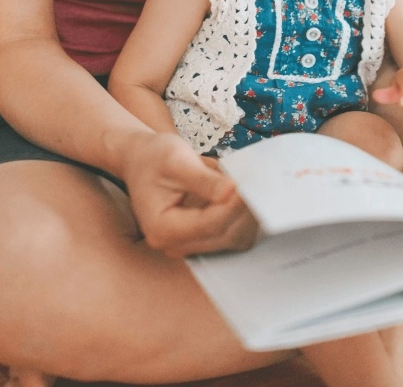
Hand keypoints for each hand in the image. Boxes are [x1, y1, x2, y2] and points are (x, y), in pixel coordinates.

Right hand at [117, 132, 257, 256]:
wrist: (144, 161)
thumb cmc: (155, 158)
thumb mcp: (176, 160)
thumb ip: (203, 179)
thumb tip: (231, 191)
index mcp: (161, 228)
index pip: (208, 224)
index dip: (233, 205)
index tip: (249, 183)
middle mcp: (173, 244)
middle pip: (223, 235)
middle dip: (243, 209)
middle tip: (258, 182)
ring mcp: (189, 245)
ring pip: (233, 238)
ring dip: (248, 214)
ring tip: (251, 185)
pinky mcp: (203, 239)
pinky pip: (233, 234)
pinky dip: (244, 216)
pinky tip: (245, 194)